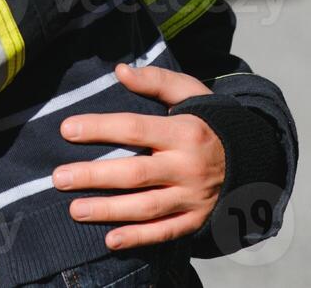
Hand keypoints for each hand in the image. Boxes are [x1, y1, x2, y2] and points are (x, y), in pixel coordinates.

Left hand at [53, 64, 224, 249]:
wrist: (252, 157)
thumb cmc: (209, 121)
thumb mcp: (190, 92)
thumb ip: (156, 81)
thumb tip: (120, 71)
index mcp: (184, 131)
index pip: (135, 128)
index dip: (99, 129)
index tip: (67, 130)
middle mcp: (188, 166)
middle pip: (135, 173)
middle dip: (94, 176)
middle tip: (59, 177)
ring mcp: (192, 196)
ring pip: (146, 207)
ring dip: (109, 211)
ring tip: (74, 210)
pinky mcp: (195, 219)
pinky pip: (165, 231)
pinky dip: (139, 237)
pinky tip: (111, 240)